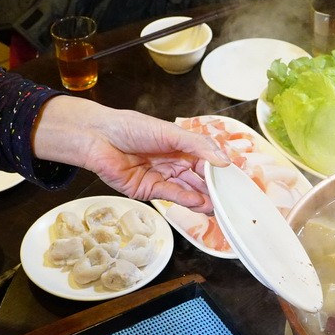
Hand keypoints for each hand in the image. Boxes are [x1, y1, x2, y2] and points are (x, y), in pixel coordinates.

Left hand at [33, 97, 229, 212]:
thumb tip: (224, 160)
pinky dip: (187, 200)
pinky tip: (201, 202)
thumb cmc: (132, 127)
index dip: (220, 169)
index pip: (207, 160)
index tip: (235, 178)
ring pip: (188, 190)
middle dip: (215, 188)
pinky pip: (172, 196)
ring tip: (220, 206)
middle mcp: (174, 162)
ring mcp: (162, 177)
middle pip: (199, 178)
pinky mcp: (149, 190)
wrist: (99, 138)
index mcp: (181, 146)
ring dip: (204, 198)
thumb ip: (198, 145)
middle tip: (231, 198)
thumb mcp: (170, 132)